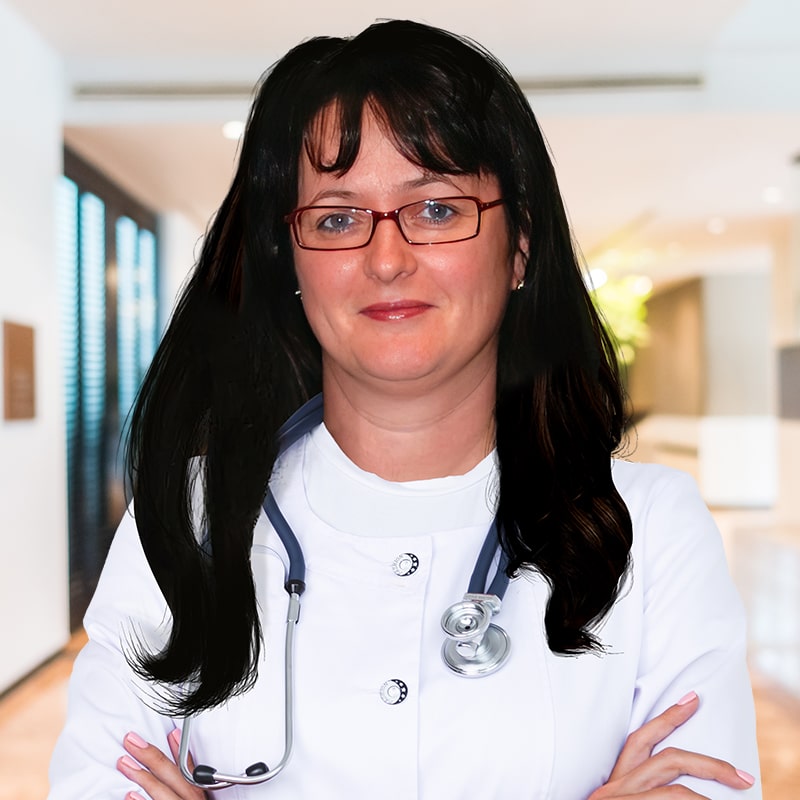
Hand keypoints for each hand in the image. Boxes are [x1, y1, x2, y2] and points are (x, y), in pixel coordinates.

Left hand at [116, 728, 208, 799]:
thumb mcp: (192, 790)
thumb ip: (185, 767)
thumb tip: (174, 736)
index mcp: (196, 792)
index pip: (185, 765)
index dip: (173, 748)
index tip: (155, 733)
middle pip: (172, 776)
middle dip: (150, 756)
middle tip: (131, 742)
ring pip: (162, 793)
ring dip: (143, 776)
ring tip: (124, 763)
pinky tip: (129, 795)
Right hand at [588, 692, 755, 798]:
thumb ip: (638, 793)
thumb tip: (680, 792)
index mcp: (613, 783)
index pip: (640, 739)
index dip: (668, 717)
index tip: (692, 699)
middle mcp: (614, 789)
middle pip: (666, 759)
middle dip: (709, 763)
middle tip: (741, 775)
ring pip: (674, 790)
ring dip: (708, 792)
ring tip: (735, 795)